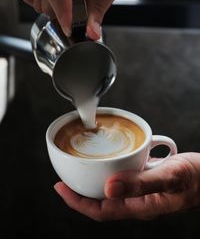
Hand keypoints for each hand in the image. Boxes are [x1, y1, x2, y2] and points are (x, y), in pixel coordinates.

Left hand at [54, 153, 199, 220]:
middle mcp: (136, 201)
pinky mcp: (144, 180)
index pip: (101, 210)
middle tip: (64, 179)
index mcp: (140, 207)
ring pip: (110, 191)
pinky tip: (106, 161)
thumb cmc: (194, 178)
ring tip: (79, 170)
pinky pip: (121, 179)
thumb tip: (109, 188)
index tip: (60, 188)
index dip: (78, 202)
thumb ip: (141, 184)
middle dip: (80, 194)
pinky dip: (109, 172)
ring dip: (93, 182)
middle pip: (101, 202)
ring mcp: (140, 192)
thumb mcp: (169, 177)